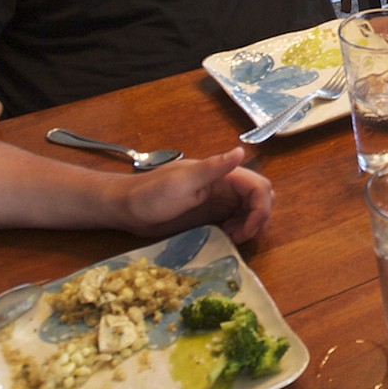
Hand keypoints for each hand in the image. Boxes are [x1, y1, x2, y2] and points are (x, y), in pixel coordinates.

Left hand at [118, 147, 274, 242]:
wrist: (127, 208)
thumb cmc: (150, 195)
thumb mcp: (181, 182)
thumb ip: (212, 167)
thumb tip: (240, 151)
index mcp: (221, 175)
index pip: (258, 187)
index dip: (260, 209)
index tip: (245, 231)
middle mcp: (225, 185)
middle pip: (260, 197)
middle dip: (259, 217)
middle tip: (241, 236)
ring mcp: (219, 200)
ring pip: (252, 209)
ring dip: (251, 224)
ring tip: (233, 237)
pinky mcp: (212, 214)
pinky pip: (238, 219)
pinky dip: (241, 229)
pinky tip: (227, 236)